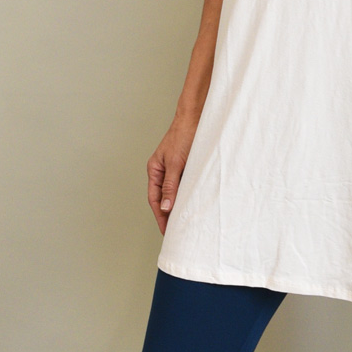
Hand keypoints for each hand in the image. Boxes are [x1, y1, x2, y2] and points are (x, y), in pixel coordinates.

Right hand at [147, 115, 198, 234]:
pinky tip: (194, 204)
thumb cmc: (183, 136)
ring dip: (178, 206)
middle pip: (163, 198)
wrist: (196, 118)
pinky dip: (187, 196)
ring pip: (175, 193)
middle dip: (168, 215)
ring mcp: (174, 170)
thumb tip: (166, 207)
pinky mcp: (186, 167)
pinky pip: (185, 186)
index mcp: (154, 170)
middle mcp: (162, 171)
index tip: (166, 231)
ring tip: (185, 223)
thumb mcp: (176, 163)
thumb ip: (171, 185)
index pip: (155, 199)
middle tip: (175, 232)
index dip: (160, 216)